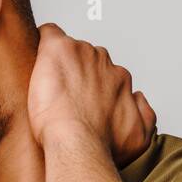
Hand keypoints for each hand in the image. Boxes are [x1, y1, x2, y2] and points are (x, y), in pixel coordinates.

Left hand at [26, 23, 156, 164]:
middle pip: (86, 60)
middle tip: (60, 96)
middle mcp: (104, 63)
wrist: (78, 144)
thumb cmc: (102, 147)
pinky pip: (49, 34)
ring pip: (68, 50)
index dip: (89, 87)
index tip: (78, 101)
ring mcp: (81, 53)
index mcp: (119, 80)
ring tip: (46, 86)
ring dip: (58, 65)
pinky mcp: (59, 50)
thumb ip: (145, 114)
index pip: (104, 74)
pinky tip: (36, 57)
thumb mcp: (139, 137)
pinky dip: (42, 42)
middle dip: (75, 74)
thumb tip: (138, 97)